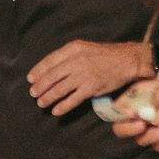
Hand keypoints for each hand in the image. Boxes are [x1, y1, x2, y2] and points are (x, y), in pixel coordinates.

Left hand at [27, 40, 150, 116]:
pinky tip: (56, 111)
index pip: (49, 61)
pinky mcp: (91, 88)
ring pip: (59, 89)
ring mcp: (83, 75)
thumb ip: (69, 56)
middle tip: (33, 93)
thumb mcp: (84, 47)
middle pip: (52, 76)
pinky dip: (62, 106)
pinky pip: (73, 99)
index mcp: (73, 49)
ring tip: (41, 103)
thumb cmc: (105, 54)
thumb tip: (52, 68)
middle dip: (40, 86)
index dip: (38, 71)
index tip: (30, 79)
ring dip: (48, 97)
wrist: (127, 60)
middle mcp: (76, 61)